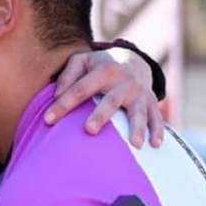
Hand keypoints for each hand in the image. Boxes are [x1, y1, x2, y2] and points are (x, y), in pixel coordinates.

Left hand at [44, 48, 163, 148]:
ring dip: (137, 127)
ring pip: (138, 112)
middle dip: (101, 115)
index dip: (63, 104)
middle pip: (111, 101)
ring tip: (135, 144)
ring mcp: (139, 93)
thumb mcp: (81, 61)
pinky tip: (155, 145)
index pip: (80, 89)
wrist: (132, 60)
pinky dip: (157, 131)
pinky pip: (156, 118)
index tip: (47, 120)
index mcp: (104, 71)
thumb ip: (67, 75)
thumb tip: (56, 95)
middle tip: (89, 130)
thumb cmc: (98, 66)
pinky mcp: (151, 103)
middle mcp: (124, 82)